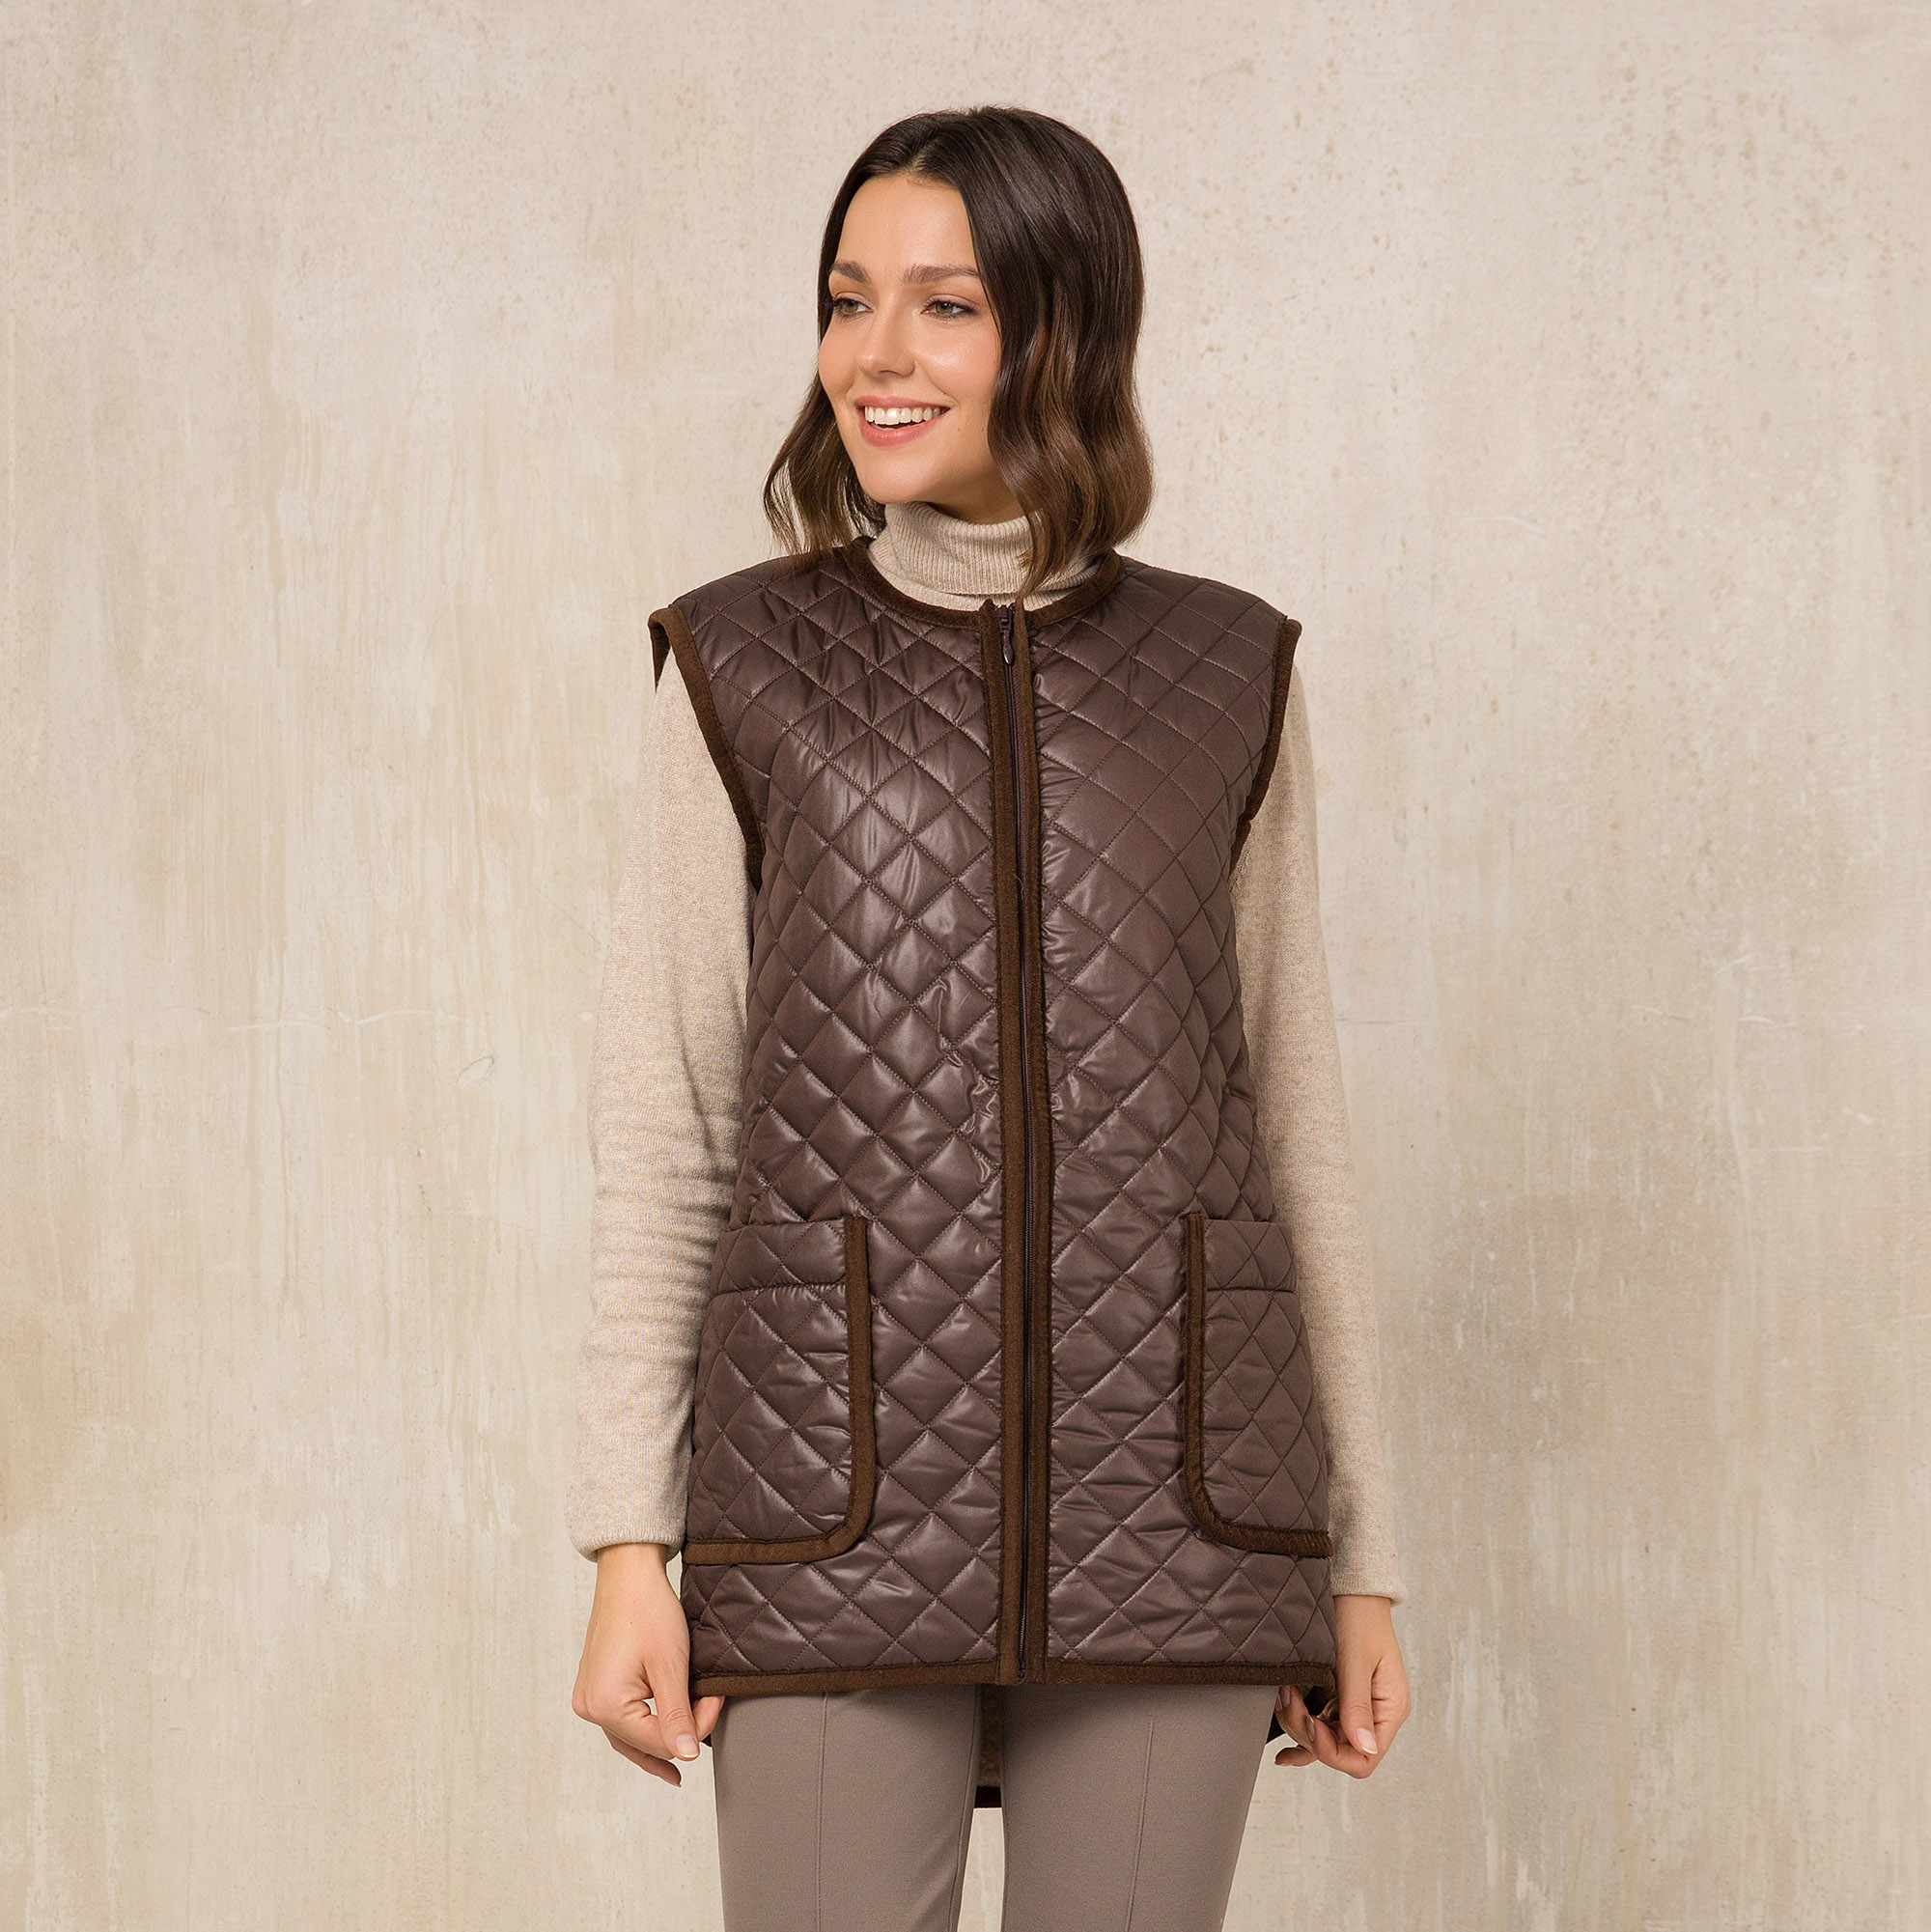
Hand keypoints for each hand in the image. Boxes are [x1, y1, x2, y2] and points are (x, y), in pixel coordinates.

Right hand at [571, 1542, 724, 1786]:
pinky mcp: (595, 1688)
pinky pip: (621, 1721)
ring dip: (661, 1737)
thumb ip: (677, 1714)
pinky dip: (644, 1726)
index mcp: (605, 1705)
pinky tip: (661, 1739)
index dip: (694, 1728)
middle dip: (679, 1731)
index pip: (659, 1740)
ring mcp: (589, 1699)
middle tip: (710, 1713)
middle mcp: (590, 1708)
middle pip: (643, 1742)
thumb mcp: (670, 1665)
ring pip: (631, 1737)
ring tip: (688, 1749)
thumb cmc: (648, 1611)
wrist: (628, 1575)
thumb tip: (687, 1755)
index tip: (716, 1700)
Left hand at [1273, 1593, 1409, 1776]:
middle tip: (1290, 1701)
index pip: (1365, 1756)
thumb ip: (1357, 1705)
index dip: (1334, 1753)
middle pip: (1340, 1750)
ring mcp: (1355, 1707)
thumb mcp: (1356, 1661)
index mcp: (1390, 1708)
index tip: (1311, 1727)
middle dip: (1309, 1733)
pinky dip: (1302, 1732)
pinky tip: (1284, 1750)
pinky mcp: (1337, 1698)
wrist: (1350, 1588)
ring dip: (1299, 1724)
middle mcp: (1375, 1714)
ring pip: (1324, 1739)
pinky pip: (1319, 1726)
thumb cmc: (1358, 1617)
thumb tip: (1365, 1748)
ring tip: (1284, 1695)